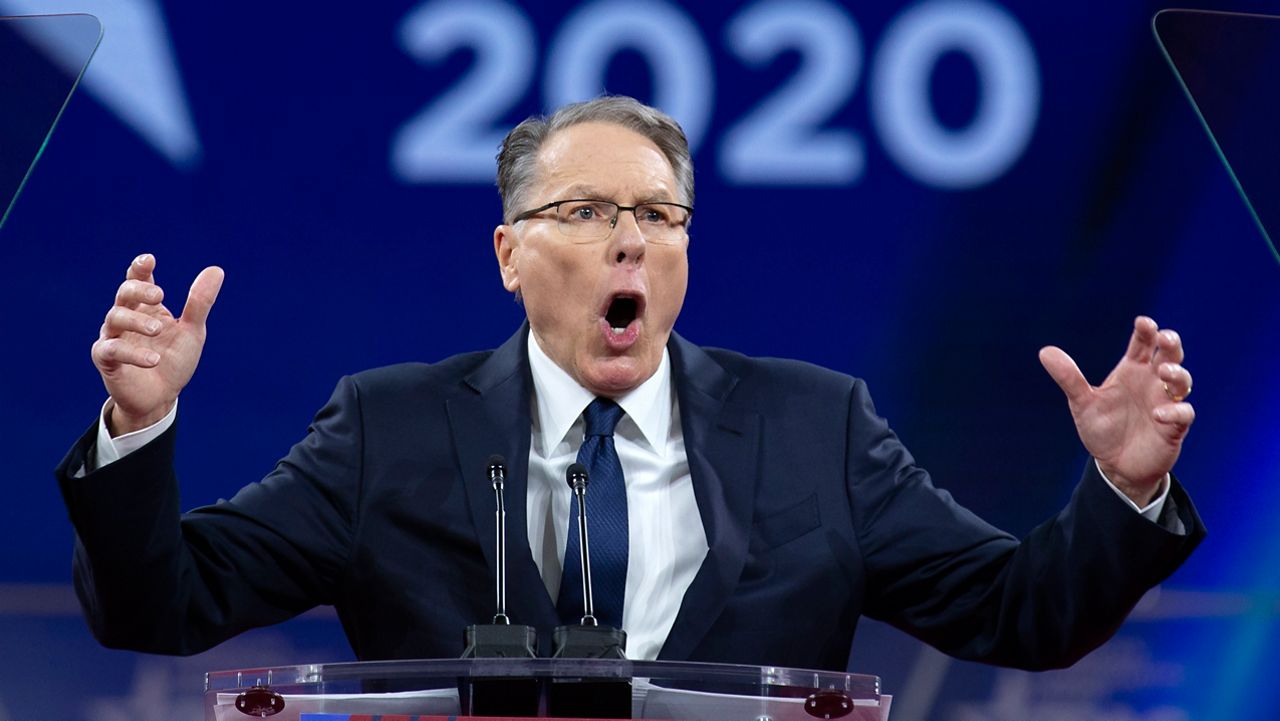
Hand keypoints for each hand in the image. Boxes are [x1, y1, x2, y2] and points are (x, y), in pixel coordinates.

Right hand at [92, 254, 223, 435]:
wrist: (162, 397)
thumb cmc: (174, 360)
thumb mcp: (192, 330)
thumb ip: (200, 302)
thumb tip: (216, 269)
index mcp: (146, 308)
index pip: (137, 280)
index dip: (140, 268)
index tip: (148, 260)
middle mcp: (126, 318)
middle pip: (124, 294)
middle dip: (139, 290)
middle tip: (160, 296)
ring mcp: (113, 337)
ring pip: (115, 318)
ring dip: (137, 321)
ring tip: (159, 329)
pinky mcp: (106, 360)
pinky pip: (112, 350)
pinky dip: (133, 353)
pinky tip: (153, 359)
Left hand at [1039, 316, 1193, 506]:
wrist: (1114, 465)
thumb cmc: (1101, 429)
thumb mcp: (1081, 403)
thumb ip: (1068, 378)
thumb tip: (1045, 351)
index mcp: (1132, 371)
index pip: (1143, 344)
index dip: (1146, 331)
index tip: (1143, 323)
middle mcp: (1152, 383)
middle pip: (1170, 356)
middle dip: (1171, 344)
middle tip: (1165, 338)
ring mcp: (1166, 403)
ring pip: (1182, 381)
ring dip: (1177, 374)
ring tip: (1162, 373)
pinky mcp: (1174, 427)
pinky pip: (1183, 414)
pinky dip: (1174, 412)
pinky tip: (1158, 414)